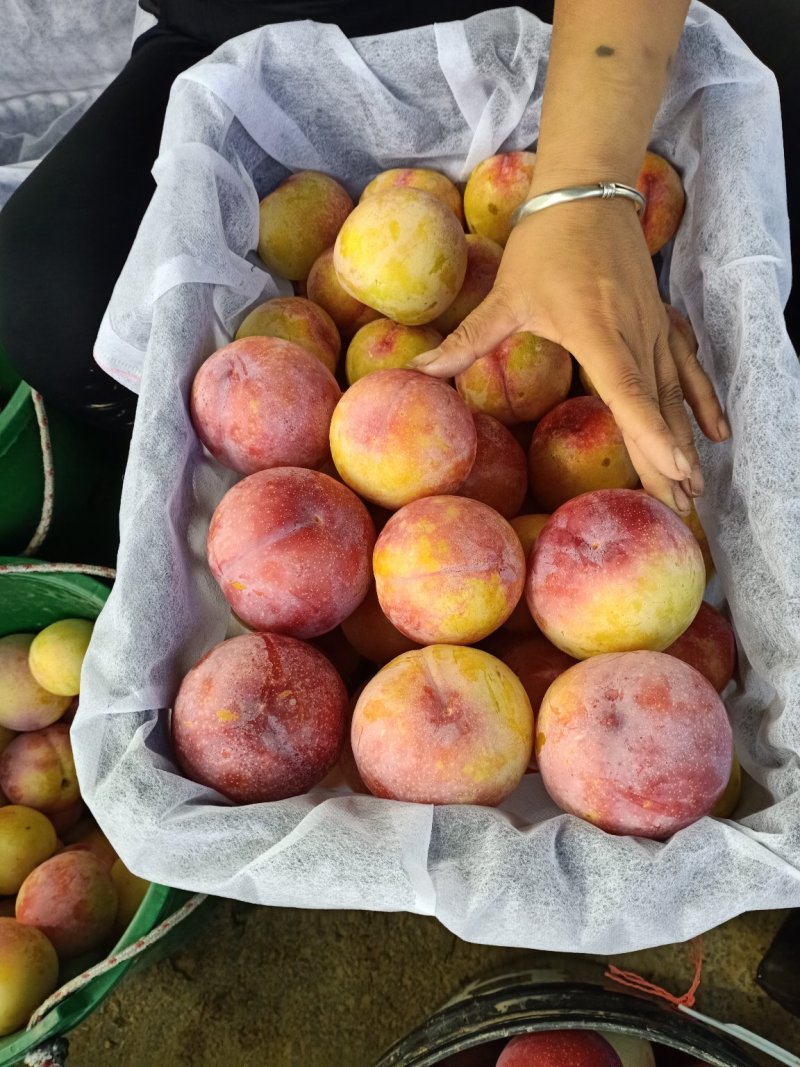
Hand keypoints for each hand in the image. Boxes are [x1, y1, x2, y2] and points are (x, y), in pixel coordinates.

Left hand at [414, 199, 728, 512]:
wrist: (589, 190)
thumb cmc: (545, 241)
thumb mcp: (506, 294)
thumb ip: (467, 341)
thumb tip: (418, 373)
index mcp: (597, 333)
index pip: (628, 392)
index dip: (650, 434)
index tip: (672, 470)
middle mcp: (634, 335)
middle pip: (657, 409)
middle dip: (670, 462)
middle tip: (682, 510)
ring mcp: (653, 328)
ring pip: (675, 395)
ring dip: (686, 441)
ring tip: (696, 489)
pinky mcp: (660, 320)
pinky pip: (687, 367)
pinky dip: (702, 400)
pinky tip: (716, 431)